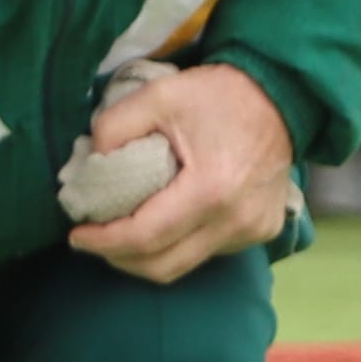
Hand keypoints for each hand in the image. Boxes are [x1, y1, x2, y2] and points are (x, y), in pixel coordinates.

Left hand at [66, 63, 295, 285]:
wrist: (283, 95)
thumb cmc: (220, 95)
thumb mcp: (159, 95)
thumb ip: (115, 127)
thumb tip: (91, 166)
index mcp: (211, 190)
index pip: (145, 237)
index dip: (104, 242)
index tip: (77, 234)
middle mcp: (236, 221)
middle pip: (163, 266)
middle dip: (120, 258)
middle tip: (94, 238)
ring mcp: (253, 231)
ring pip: (185, 265)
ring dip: (148, 254)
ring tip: (124, 230)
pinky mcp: (263, 232)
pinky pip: (209, 252)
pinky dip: (179, 244)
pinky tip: (166, 220)